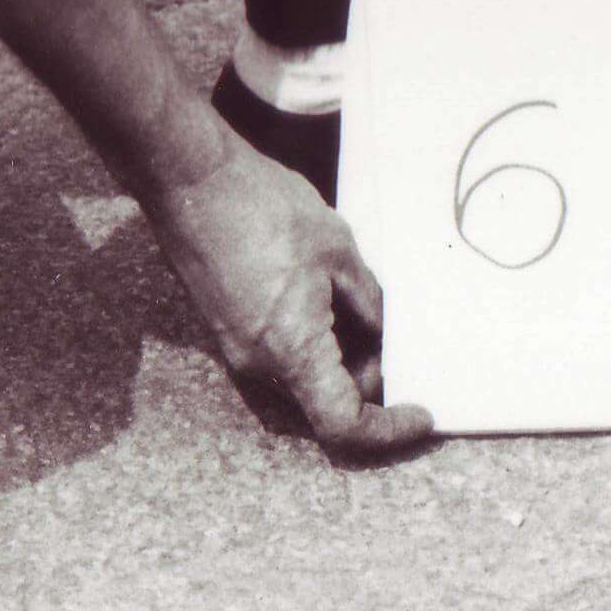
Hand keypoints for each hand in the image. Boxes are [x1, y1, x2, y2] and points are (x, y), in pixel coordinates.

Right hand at [156, 138, 438, 464]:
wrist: (192, 182)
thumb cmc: (262, 208)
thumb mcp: (337, 251)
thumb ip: (368, 303)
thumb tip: (387, 337)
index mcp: (291, 350)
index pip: (342, 424)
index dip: (386, 429)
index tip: (419, 412)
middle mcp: (259, 364)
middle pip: (325, 404)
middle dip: (368, 382)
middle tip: (399, 342)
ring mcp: (238, 351)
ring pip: (303, 381)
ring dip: (341, 362)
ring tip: (367, 311)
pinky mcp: (229, 331)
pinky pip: (281, 358)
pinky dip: (315, 346)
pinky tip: (332, 300)